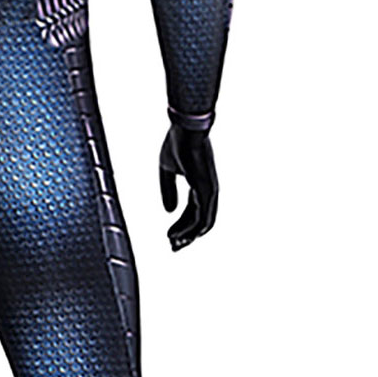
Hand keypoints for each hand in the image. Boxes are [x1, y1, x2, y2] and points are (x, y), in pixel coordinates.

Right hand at [158, 124, 217, 249]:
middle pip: (200, 221)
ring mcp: (210, 191)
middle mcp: (208, 190)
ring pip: (203, 223)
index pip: (193, 211)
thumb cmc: (177, 144)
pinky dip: (189, 228)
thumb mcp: (166, 171)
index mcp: (199, 185)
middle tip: (173, 246)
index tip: (170, 236)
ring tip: (173, 243)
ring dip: (188, 235)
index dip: (181, 225)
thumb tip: (169, 211)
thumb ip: (168, 191)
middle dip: (186, 235)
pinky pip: (201, 217)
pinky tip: (177, 235)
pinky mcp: (208, 191)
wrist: (185, 130)